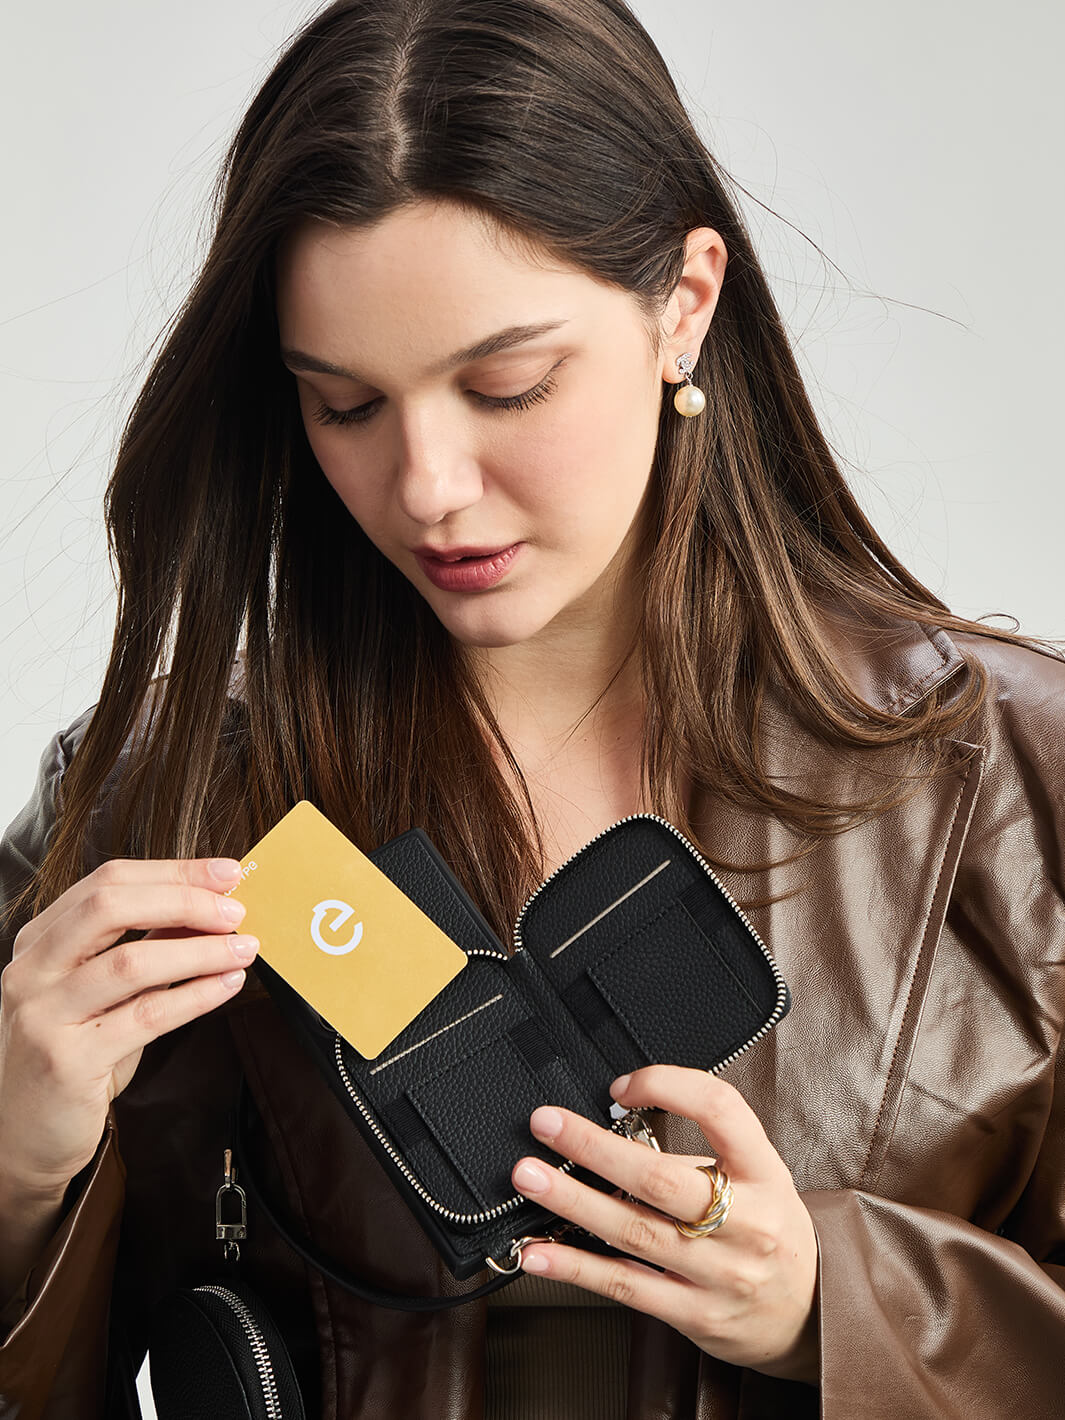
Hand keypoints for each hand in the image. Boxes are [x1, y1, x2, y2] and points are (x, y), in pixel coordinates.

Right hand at [0, 858, 258, 1194]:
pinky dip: (195, 996)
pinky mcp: (66, 1060)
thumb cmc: (73, 1054)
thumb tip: (207, 906)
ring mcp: (43, 1014)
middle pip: (111, 907)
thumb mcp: (102, 991)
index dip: (173, 872)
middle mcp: (32, 970)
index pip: (108, 882)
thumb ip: (143, 945)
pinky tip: (228, 985)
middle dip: (184, 900)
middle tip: (236, 910)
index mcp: (39, 940)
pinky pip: (145, 1016)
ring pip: (131, 962)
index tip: (226, 873)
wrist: (21, 1136)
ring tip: (244, 948)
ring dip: (200, 951)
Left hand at [510, 1065, 818, 1384]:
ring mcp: (720, 1273)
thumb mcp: (756, 1179)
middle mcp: (747, 1222)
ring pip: (634, 1232)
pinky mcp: (694, 1314)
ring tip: (529, 1178)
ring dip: (572, 1203)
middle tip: (546, 1124)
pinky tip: (538, 1252)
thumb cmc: (768, 1229)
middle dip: (594, 1148)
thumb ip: (697, 1157)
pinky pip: (626, 1285)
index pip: (721, 1110)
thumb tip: (612, 1129)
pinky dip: (576, 1267)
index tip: (618, 1088)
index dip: (667, 1086)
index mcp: (764, 1173)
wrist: (809, 1315)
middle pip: (660, 1180)